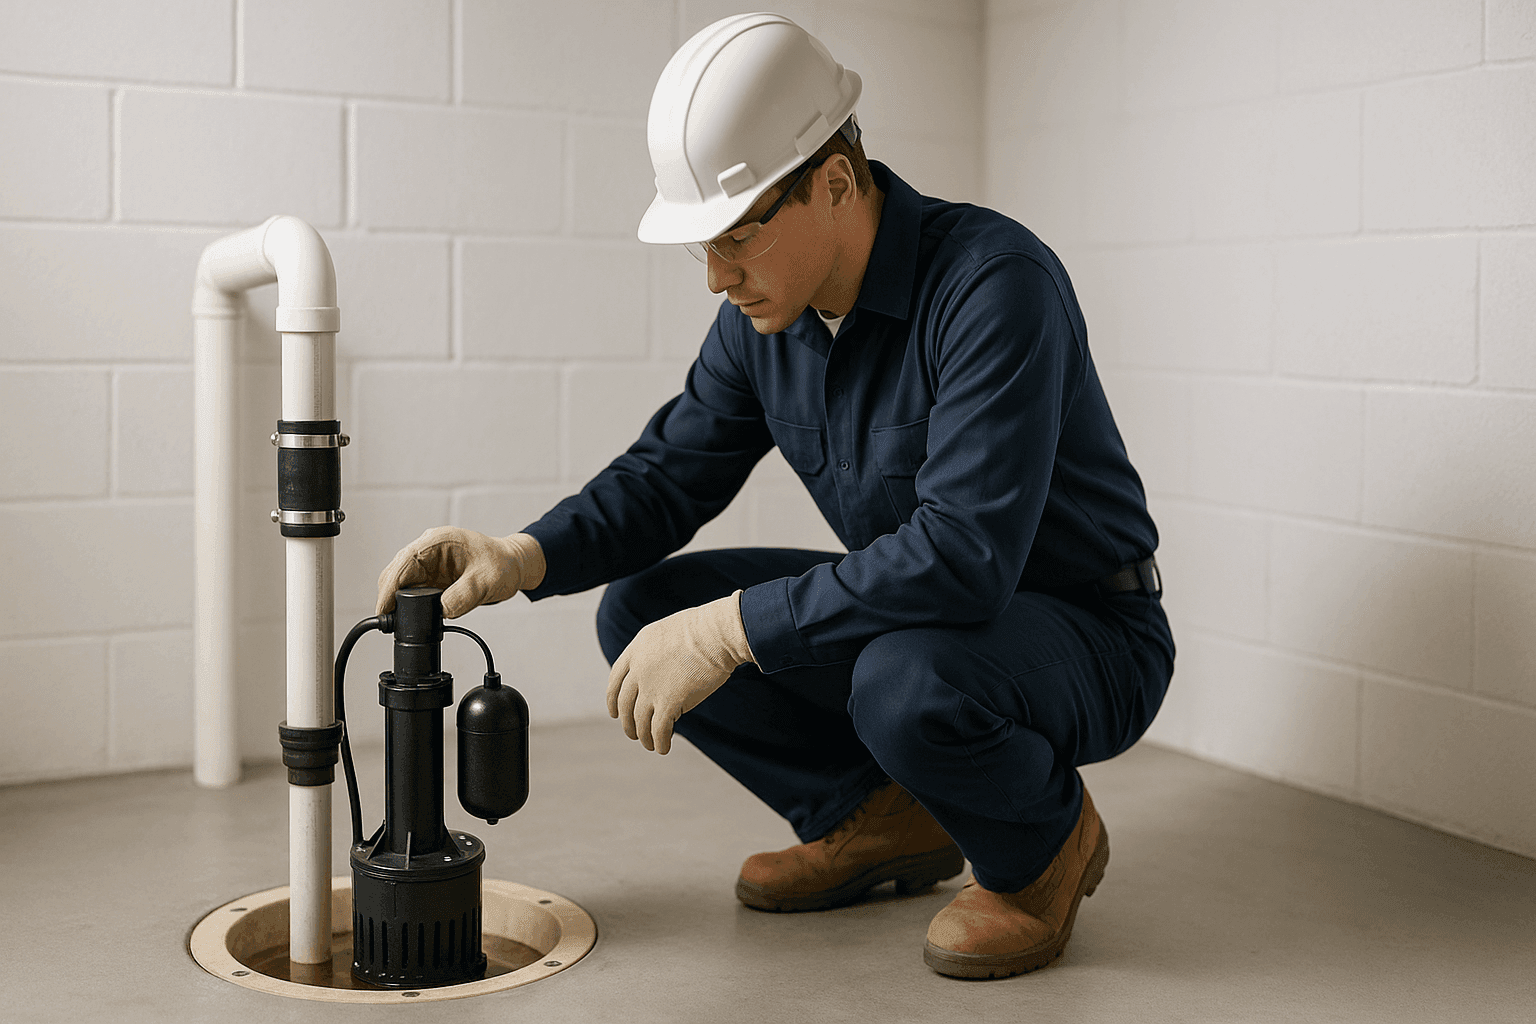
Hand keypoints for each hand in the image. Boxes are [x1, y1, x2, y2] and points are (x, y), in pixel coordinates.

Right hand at [376, 527, 544, 618]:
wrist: (513, 566)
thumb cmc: (502, 565)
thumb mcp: (486, 582)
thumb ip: (463, 596)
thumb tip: (441, 610)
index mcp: (438, 541)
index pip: (404, 561)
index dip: (390, 586)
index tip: (383, 608)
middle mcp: (428, 549)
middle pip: (396, 571)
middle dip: (389, 596)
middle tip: (390, 622)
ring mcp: (428, 562)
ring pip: (400, 582)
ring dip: (397, 600)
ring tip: (400, 622)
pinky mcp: (431, 575)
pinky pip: (411, 589)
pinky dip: (407, 603)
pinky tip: (409, 616)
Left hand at [607, 590, 755, 754]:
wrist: (717, 633)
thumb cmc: (705, 629)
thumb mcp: (670, 633)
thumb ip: (660, 652)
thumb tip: (665, 670)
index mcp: (637, 649)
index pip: (616, 679)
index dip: (613, 699)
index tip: (614, 712)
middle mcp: (639, 669)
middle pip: (625, 703)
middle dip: (627, 722)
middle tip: (632, 733)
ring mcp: (651, 687)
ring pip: (640, 721)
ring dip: (643, 736)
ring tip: (650, 744)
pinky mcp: (668, 703)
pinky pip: (659, 730)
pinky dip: (660, 742)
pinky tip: (664, 748)